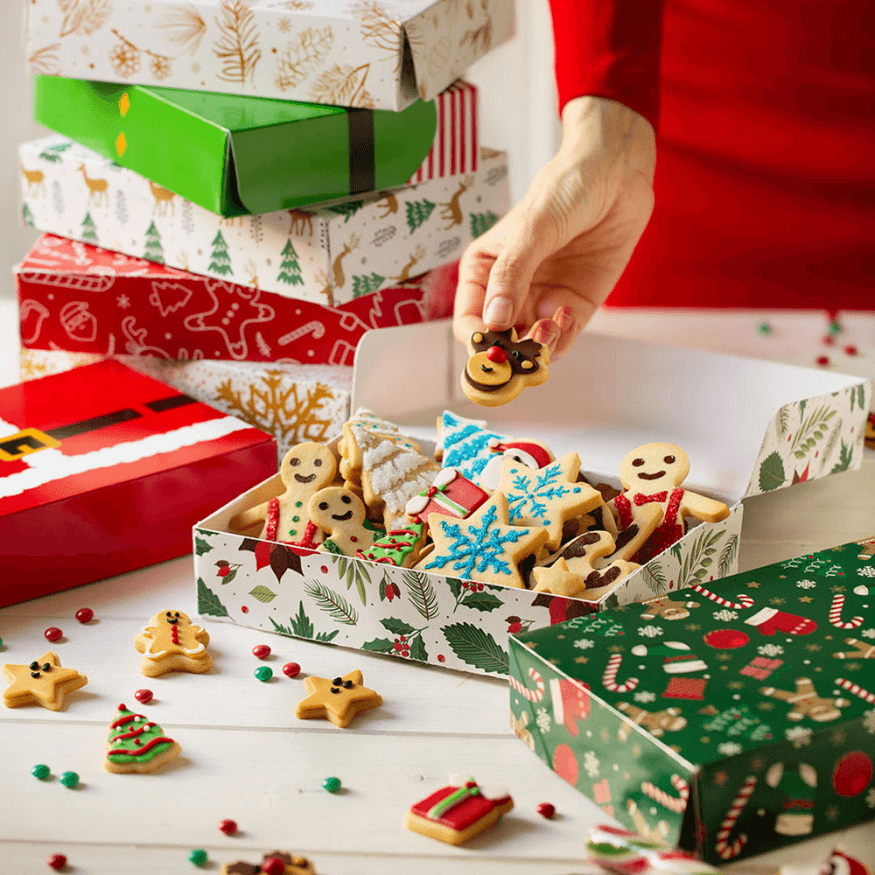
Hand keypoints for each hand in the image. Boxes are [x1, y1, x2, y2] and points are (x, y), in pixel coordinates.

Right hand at [453, 96, 656, 358]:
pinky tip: (566, 314)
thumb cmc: (566, 188)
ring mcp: (541, 302)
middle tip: (524, 350)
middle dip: (509, 353)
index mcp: (484, 272)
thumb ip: (511, 275)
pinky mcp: (573, 307)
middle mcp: (509, 293)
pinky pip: (561, 341)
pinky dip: (562, 340)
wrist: (617, 175)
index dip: (477, 341)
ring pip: (529, 348)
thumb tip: (493, 322)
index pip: (469, 322)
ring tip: (551, 324)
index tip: (492, 346)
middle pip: (499, 343)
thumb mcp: (532, 228)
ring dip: (538, 348)